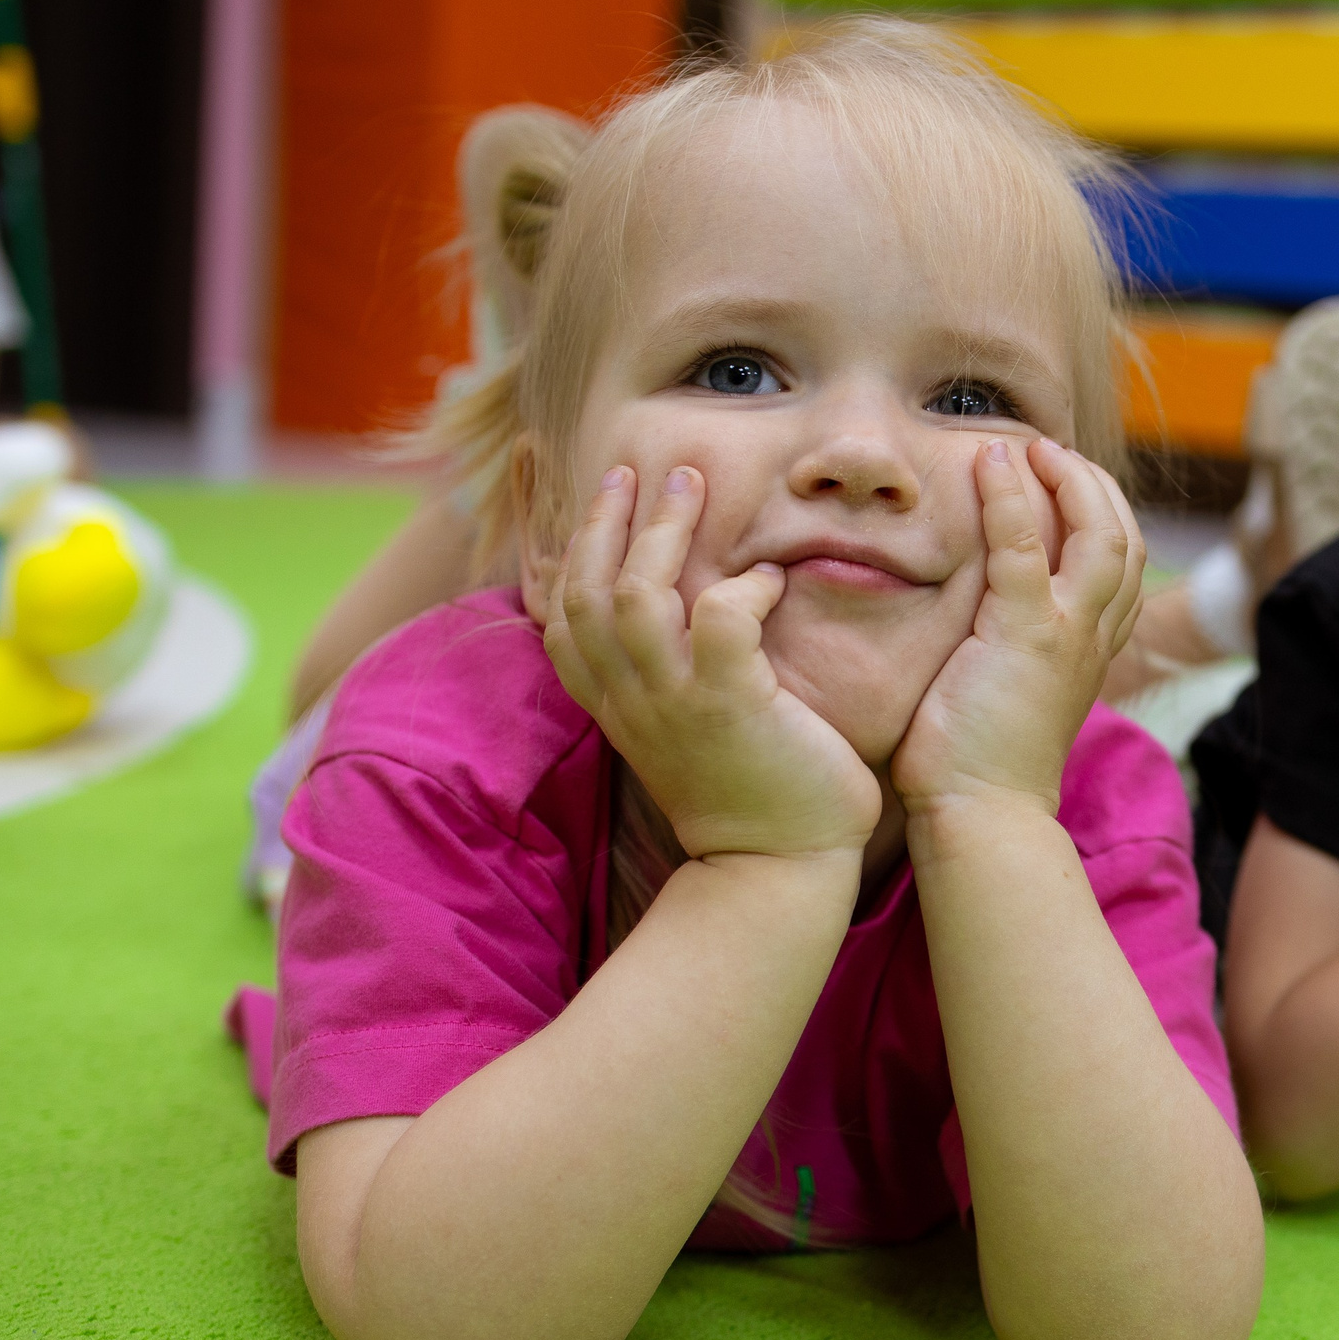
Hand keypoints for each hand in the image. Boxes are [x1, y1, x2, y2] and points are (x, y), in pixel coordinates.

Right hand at [543, 465, 881, 861]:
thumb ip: (671, 675)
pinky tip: (769, 580)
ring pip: (638, 596)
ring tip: (688, 484)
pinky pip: (722, 621)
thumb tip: (688, 614)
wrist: (777, 869)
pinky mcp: (729, 706)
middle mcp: (630, 700)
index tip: (593, 499)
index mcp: (614, 705)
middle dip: (607, 521)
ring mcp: (675, 703)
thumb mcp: (685, 730)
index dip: (566, 552)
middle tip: (638, 469)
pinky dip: (743, 589)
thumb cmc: (748, 793)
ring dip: (661, 532)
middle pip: (587, 592)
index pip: (561, 618)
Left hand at [893, 438, 1143, 817]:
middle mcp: (1093, 637)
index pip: (1124, 567)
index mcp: (1092, 651)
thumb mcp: (1011, 693)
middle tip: (1051, 453)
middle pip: (1127, 538)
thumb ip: (1013, 649)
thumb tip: (980, 621)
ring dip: (1068, 478)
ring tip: (1030, 448)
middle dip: (1095, 484)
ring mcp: (1066, 633)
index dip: (1105, 514)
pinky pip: (1024, 546)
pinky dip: (1011, 495)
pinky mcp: (1024, 634)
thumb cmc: (978, 764)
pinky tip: (988, 462)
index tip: (1067, 484)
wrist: (981, 814)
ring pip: (1100, 531)